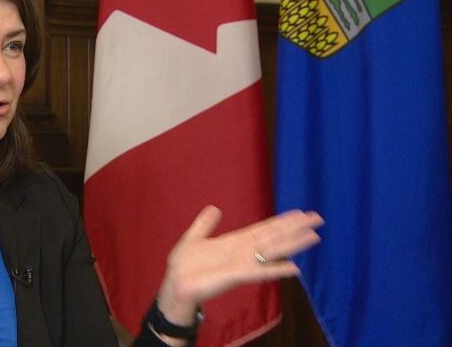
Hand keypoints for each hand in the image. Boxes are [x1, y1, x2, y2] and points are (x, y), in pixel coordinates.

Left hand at [156, 206, 322, 325]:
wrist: (175, 285)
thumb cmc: (185, 266)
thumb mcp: (194, 238)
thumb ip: (205, 224)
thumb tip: (214, 208)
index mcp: (235, 242)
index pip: (264, 229)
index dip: (281, 221)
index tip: (300, 213)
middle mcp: (243, 252)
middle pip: (274, 237)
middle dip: (295, 228)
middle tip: (317, 219)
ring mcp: (242, 264)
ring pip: (272, 251)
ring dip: (293, 244)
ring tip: (314, 237)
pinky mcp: (236, 275)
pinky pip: (260, 271)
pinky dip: (276, 269)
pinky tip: (295, 268)